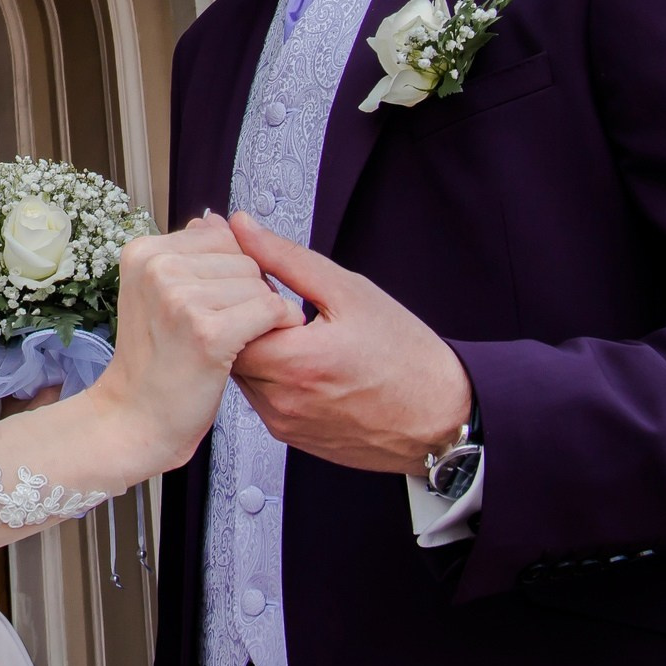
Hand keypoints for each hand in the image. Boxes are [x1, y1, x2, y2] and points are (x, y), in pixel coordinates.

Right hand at [84, 214, 301, 474]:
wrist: (136, 417)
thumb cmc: (155, 360)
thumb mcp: (156, 293)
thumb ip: (187, 254)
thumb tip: (216, 220)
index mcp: (143, 251)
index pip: (220, 235)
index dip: (231, 270)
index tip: (213, 304)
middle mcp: (157, 267)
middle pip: (242, 258)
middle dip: (248, 291)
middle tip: (223, 327)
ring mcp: (180, 298)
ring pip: (259, 284)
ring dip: (262, 313)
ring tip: (232, 341)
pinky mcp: (207, 332)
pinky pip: (270, 310)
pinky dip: (278, 327)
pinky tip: (260, 345)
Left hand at [225, 213, 472, 473]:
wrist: (442, 416)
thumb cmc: (407, 357)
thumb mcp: (348, 291)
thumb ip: (284, 258)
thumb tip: (242, 228)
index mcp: (296, 362)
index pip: (224, 321)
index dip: (229, 292)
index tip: (244, 273)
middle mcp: (283, 400)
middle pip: (226, 350)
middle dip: (238, 319)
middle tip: (264, 296)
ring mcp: (284, 423)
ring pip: (241, 375)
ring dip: (252, 346)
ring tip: (287, 327)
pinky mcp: (290, 436)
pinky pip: (260, 397)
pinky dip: (268, 373)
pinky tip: (297, 356)